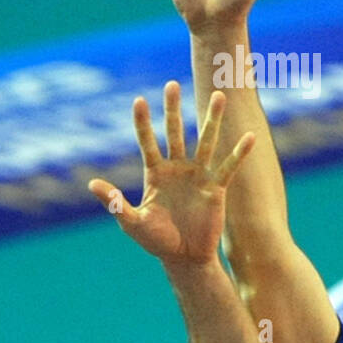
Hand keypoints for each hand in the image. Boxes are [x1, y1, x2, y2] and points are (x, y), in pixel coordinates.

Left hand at [88, 81, 253, 265]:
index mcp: (155, 173)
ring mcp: (198, 175)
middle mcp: (177, 168)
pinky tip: (250, 136)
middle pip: (175, 132)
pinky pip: (229, 166)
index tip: (139, 100)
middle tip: (172, 84)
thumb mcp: (132, 222)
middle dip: (173, 109)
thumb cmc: (156, 241)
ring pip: (206, 141)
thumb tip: (92, 185)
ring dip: (212, 119)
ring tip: (219, 96)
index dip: (143, 122)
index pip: (148, 142)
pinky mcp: (216, 187)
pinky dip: (239, 152)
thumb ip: (115, 203)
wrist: (185, 258)